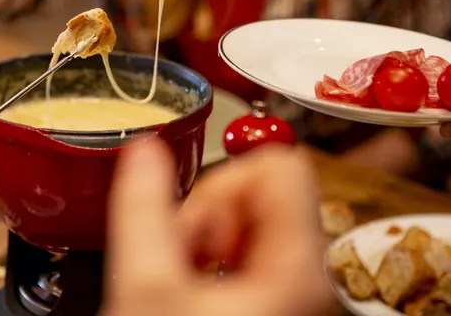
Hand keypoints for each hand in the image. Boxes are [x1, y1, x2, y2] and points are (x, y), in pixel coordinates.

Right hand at [102, 140, 331, 315]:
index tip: (196, 224)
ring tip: (182, 282)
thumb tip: (145, 150)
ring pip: (245, 221)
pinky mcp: (273, 300)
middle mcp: (307, 276)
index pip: (280, 166)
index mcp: (297, 267)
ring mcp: (291, 290)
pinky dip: (209, 261)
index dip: (227, 183)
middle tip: (182, 260)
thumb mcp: (146, 287)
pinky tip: (190, 294)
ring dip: (202, 241)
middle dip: (207, 217)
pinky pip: (243, 250)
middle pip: (260, 192)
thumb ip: (143, 207)